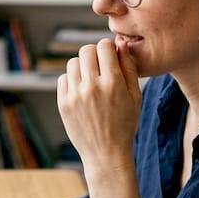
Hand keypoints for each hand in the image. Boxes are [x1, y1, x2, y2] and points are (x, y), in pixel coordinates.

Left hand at [57, 38, 141, 171]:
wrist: (106, 154)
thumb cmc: (125, 123)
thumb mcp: (135, 96)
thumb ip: (129, 67)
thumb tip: (119, 43)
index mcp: (113, 83)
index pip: (104, 46)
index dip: (109, 48)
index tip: (111, 57)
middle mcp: (92, 87)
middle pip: (86, 50)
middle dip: (94, 54)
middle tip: (100, 66)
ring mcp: (75, 95)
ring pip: (73, 63)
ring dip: (82, 66)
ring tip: (91, 79)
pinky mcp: (64, 104)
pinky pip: (63, 78)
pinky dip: (72, 80)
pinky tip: (82, 91)